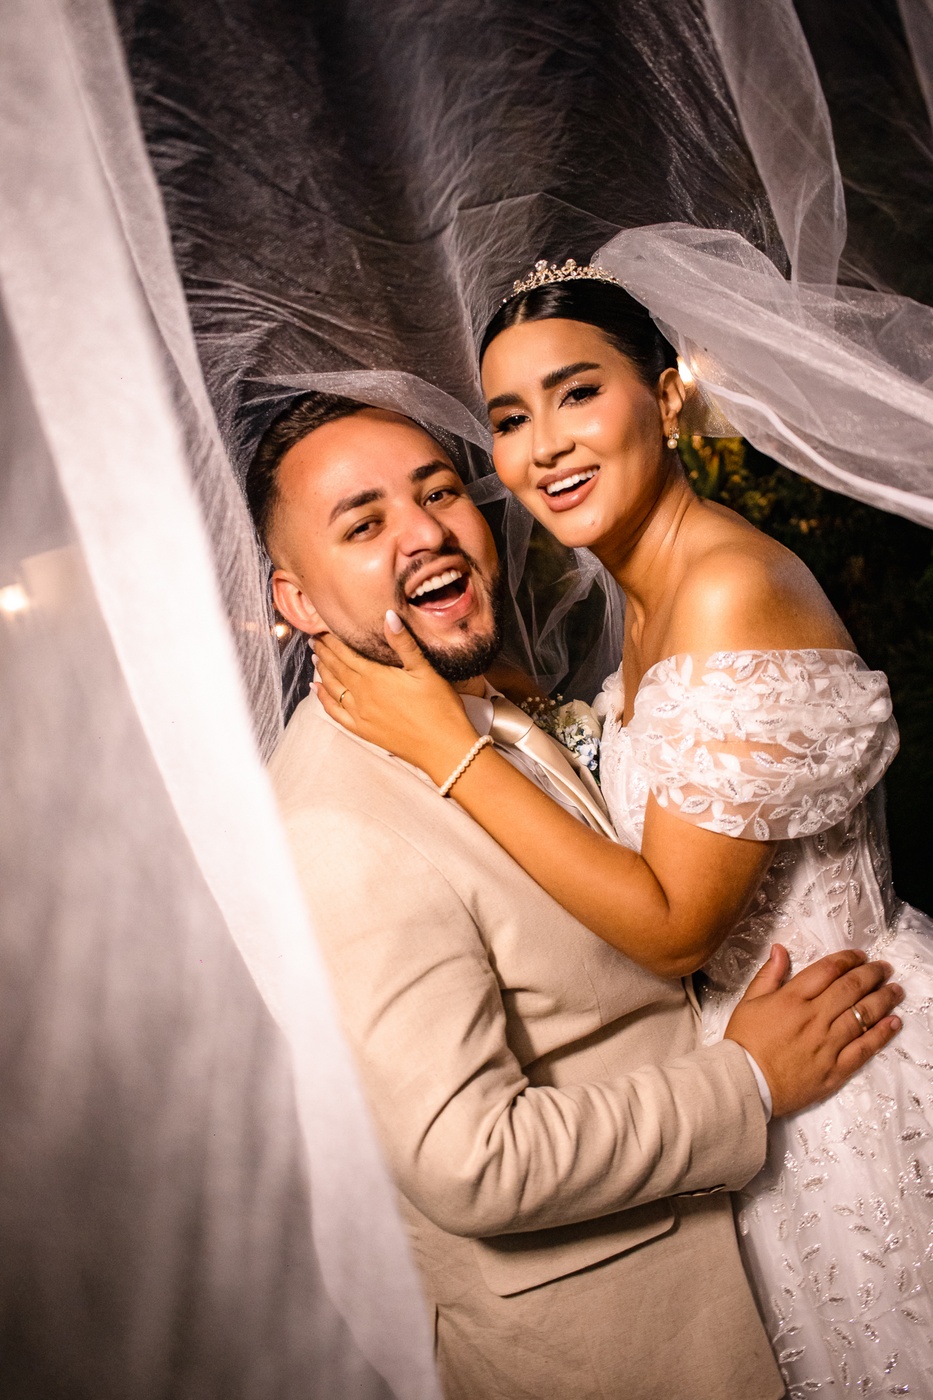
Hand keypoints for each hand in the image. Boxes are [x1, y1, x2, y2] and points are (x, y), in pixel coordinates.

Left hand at [314, 613, 478, 781]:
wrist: (443, 748)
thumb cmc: (439, 707)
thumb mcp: (424, 670)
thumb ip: (403, 643)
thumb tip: (388, 615)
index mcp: (374, 677)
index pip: (345, 653)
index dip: (332, 640)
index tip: (322, 629)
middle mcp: (361, 694)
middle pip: (336, 668)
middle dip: (324, 652)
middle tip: (315, 640)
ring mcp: (360, 714)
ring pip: (333, 688)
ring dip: (322, 671)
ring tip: (316, 658)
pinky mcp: (363, 731)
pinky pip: (335, 713)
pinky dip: (323, 699)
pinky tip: (317, 690)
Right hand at [724, 945, 902, 1116]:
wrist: (745, 1083)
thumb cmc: (745, 1042)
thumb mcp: (749, 1002)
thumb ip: (769, 974)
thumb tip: (780, 949)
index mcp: (792, 999)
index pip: (828, 970)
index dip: (848, 959)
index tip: (860, 955)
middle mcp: (814, 1018)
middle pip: (851, 989)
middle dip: (872, 974)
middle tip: (884, 968)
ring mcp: (827, 1044)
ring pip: (863, 1016)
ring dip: (883, 1000)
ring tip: (895, 990)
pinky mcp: (835, 1069)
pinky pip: (864, 1049)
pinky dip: (882, 1034)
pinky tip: (893, 1023)